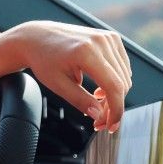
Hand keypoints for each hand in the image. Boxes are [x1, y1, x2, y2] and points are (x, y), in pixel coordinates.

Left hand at [0, 21, 132, 132]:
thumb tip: (99, 116)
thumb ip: (80, 100)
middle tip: (98, 120)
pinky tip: (100, 87)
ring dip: (114, 94)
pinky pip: (122, 66)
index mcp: (86, 52)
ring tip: (96, 102)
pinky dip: (115, 80)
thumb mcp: (58, 85)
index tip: (111, 126)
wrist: (38, 37)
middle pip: (122, 83)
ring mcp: (108, 37)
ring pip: (125, 76)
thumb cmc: (44, 59)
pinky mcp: (110, 37)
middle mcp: (101, 41)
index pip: (114, 86)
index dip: (116, 110)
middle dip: (112, 105)